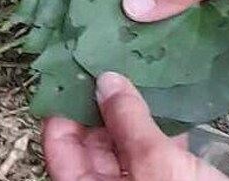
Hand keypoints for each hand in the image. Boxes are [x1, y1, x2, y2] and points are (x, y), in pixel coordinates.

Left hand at [43, 72, 227, 180]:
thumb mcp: (154, 164)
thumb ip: (128, 122)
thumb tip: (107, 83)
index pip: (60, 145)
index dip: (64, 108)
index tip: (72, 73)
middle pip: (92, 142)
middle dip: (99, 105)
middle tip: (106, 65)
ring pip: (127, 143)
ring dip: (132, 111)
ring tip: (135, 72)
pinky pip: (159, 151)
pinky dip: (162, 126)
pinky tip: (167, 100)